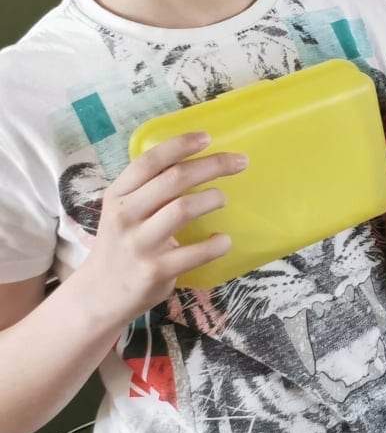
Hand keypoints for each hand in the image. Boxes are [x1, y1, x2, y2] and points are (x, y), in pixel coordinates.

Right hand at [68, 132, 240, 322]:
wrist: (98, 295)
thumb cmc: (121, 244)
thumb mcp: (123, 211)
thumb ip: (148, 189)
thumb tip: (195, 160)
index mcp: (118, 195)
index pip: (149, 162)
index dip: (179, 145)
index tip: (207, 137)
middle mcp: (125, 216)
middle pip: (174, 179)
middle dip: (213, 165)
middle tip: (240, 161)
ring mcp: (139, 244)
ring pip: (183, 209)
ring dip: (213, 199)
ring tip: (222, 199)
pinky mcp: (155, 270)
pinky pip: (195, 252)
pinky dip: (217, 244)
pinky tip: (223, 240)